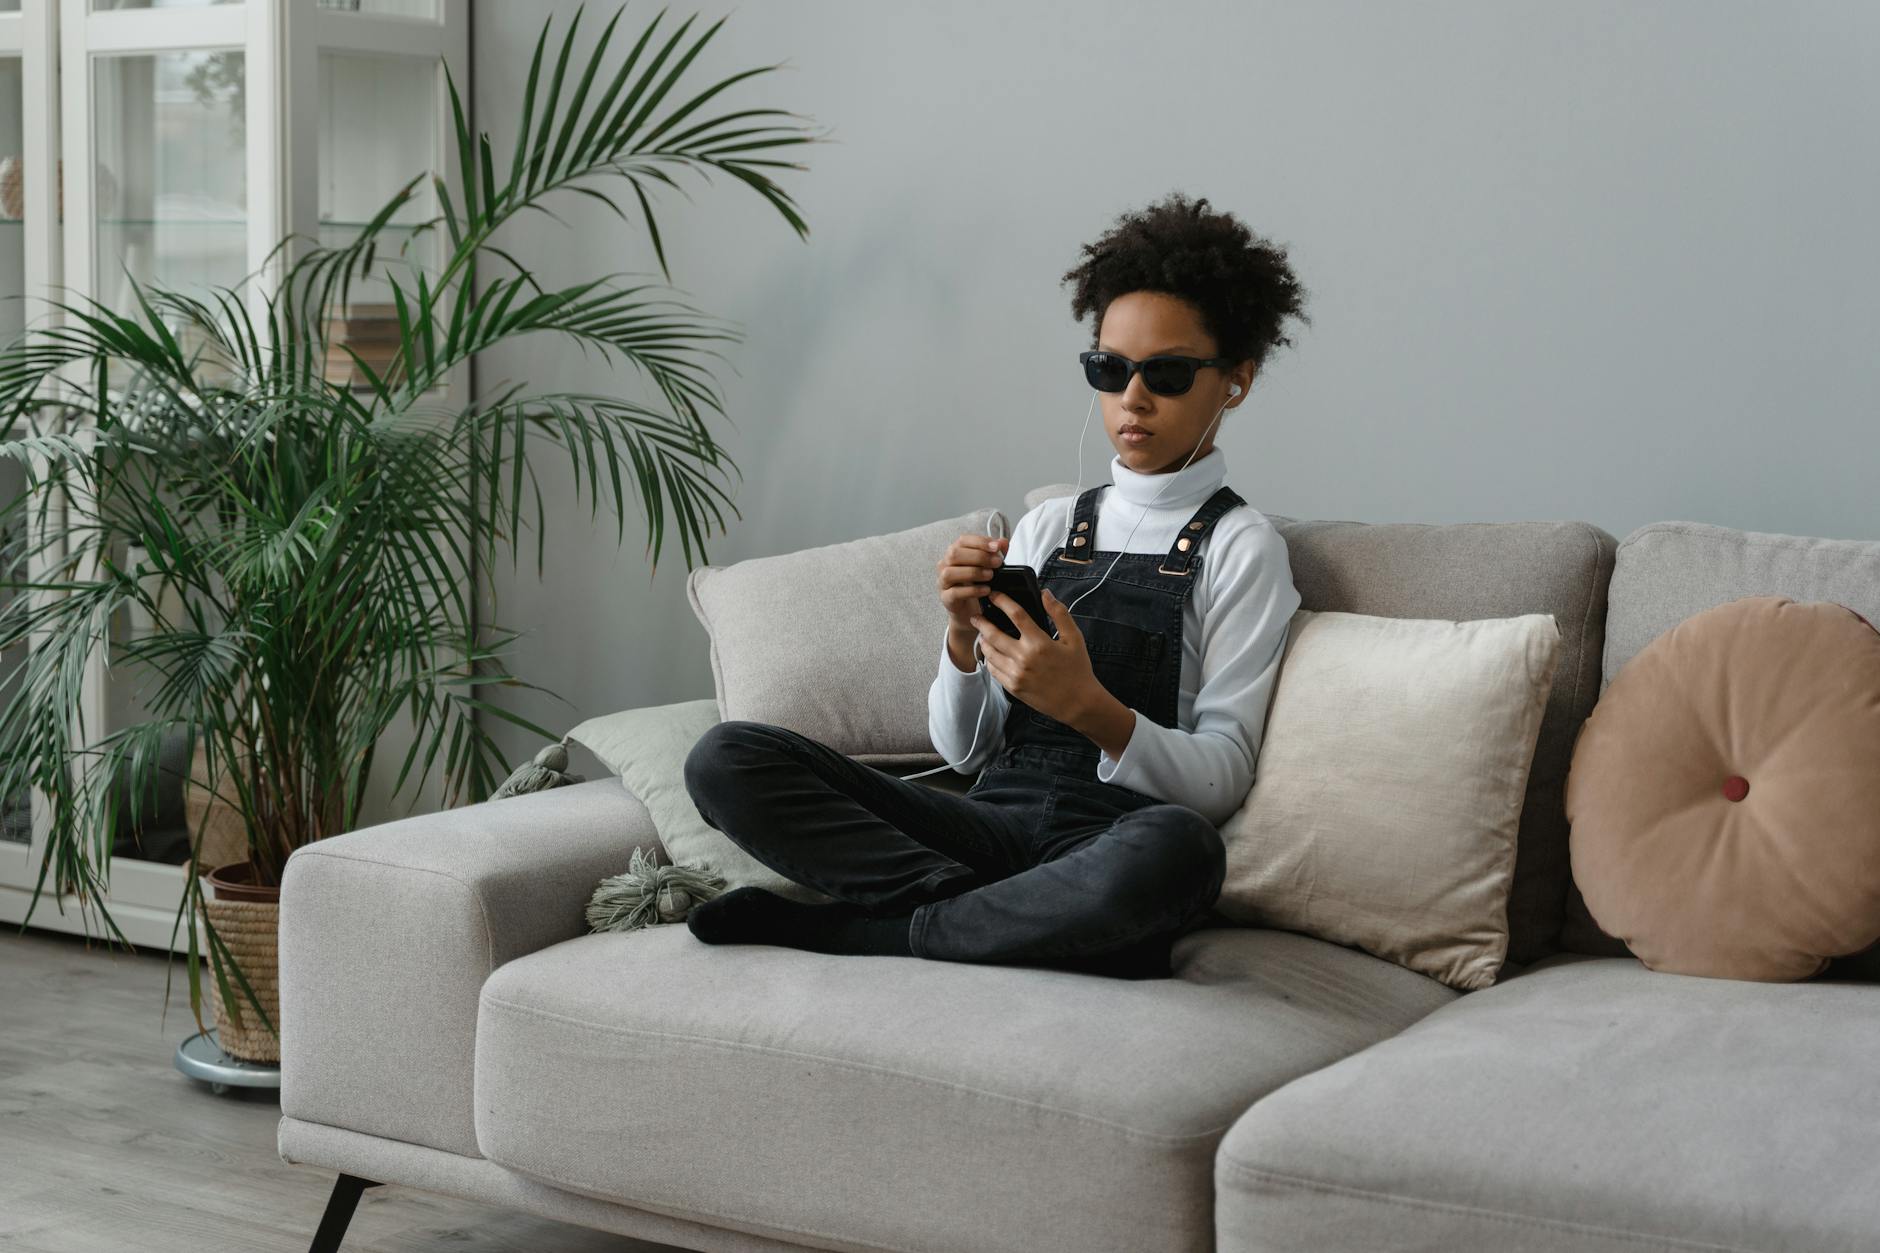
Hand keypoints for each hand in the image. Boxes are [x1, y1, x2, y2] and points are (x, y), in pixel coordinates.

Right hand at [936, 532, 1007, 633]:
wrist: (970, 610)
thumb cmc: (977, 584)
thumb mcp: (989, 567)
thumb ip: (995, 553)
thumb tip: (1003, 542)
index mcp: (955, 553)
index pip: (962, 540)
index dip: (980, 542)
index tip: (996, 547)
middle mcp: (945, 565)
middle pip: (954, 554)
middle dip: (978, 556)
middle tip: (997, 563)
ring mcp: (943, 582)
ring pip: (950, 572)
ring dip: (973, 572)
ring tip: (990, 576)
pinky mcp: (946, 598)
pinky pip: (955, 592)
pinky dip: (972, 590)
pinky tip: (985, 590)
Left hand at [971, 588, 1099, 726]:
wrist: (1078, 703)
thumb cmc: (1077, 669)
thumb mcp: (1074, 638)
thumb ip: (1059, 613)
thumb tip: (1045, 593)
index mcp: (1039, 643)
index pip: (1015, 615)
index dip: (1002, 601)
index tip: (994, 595)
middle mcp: (1024, 658)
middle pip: (993, 634)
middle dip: (982, 622)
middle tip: (976, 616)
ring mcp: (1016, 674)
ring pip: (989, 653)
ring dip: (983, 640)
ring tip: (982, 634)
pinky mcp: (1012, 687)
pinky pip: (993, 670)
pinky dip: (989, 659)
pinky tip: (991, 654)